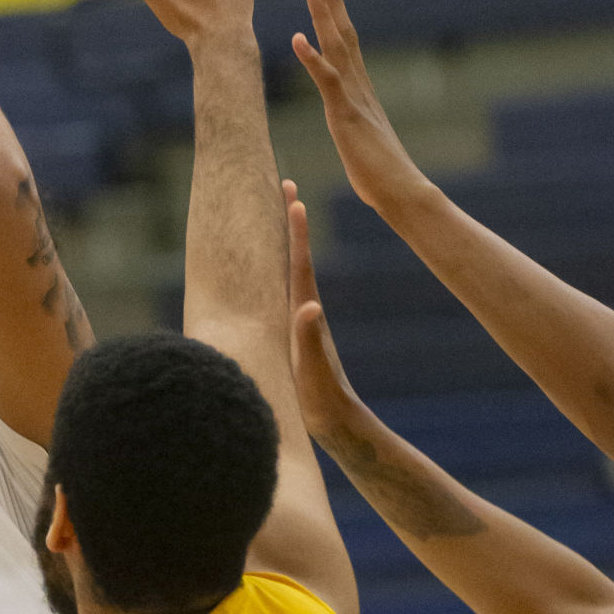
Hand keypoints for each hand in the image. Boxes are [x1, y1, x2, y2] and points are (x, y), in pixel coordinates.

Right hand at [285, 178, 365, 439]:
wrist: (340, 425)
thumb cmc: (324, 401)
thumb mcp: (314, 370)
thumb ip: (310, 339)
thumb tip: (310, 306)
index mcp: (306, 312)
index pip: (300, 262)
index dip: (295, 230)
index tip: (292, 196)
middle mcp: (306, 310)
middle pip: (296, 257)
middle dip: (289, 223)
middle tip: (285, 188)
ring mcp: (304, 322)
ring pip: (290, 273)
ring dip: (284, 244)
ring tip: (277, 219)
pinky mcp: (298, 335)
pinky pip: (285, 294)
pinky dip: (279, 274)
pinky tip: (274, 274)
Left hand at [292, 0, 433, 215]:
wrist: (401, 192)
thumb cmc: (381, 177)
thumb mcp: (361, 144)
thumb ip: (354, 128)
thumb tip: (353, 128)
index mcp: (360, 92)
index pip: (348, 44)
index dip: (336, 15)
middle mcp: (359, 87)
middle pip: (345, 34)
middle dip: (333, 0)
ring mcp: (354, 99)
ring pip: (338, 48)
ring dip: (324, 15)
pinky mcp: (347, 116)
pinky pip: (328, 82)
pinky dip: (313, 59)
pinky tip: (298, 38)